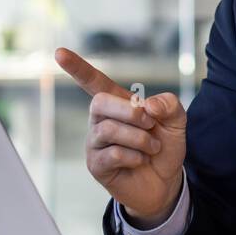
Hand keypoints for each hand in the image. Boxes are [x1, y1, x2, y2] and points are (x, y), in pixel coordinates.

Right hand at [55, 47, 186, 227]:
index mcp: (117, 103)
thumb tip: (148, 105)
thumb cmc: (164, 146)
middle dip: (130, 112)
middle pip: (100, 102)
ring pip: (109, 129)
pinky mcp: (96, 165)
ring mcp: (96, 143)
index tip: (59, 52)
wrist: (167, 181)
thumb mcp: (176, 120)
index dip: (77, 67)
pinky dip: (134, 156)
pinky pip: (111, 154)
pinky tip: (140, 161)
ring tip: (152, 147)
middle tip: (151, 123)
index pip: (92, 81)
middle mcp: (101, 120)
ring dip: (139, 138)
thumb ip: (168, 104)